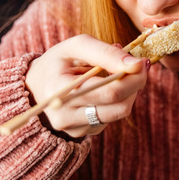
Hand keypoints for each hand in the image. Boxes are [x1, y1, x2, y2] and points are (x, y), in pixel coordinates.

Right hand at [25, 34, 148, 137]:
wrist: (36, 86)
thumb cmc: (58, 61)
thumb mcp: (76, 46)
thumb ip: (106, 53)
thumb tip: (136, 64)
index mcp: (60, 91)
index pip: (109, 90)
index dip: (133, 76)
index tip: (143, 62)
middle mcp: (65, 116)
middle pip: (119, 105)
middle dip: (136, 84)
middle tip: (139, 66)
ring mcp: (74, 128)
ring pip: (119, 113)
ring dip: (128, 93)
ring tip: (118, 75)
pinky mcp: (82, 133)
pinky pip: (111, 118)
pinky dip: (116, 102)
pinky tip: (104, 90)